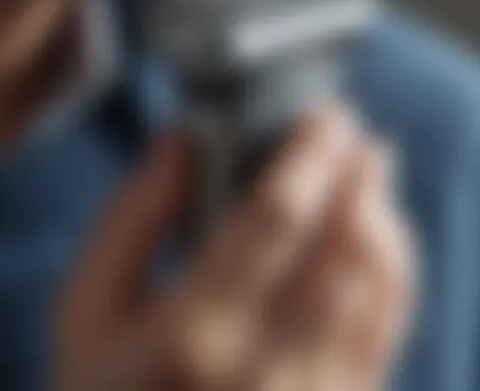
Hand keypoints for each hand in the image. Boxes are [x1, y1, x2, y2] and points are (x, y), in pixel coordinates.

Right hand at [53, 105, 416, 390]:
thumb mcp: (86, 309)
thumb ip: (132, 217)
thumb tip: (181, 138)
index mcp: (191, 331)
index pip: (274, 217)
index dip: (309, 153)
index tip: (325, 114)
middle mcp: (264, 367)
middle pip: (345, 246)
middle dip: (362, 176)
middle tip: (360, 135)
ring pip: (378, 287)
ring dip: (384, 217)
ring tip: (372, 176)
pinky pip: (386, 329)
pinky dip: (394, 270)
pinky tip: (379, 237)